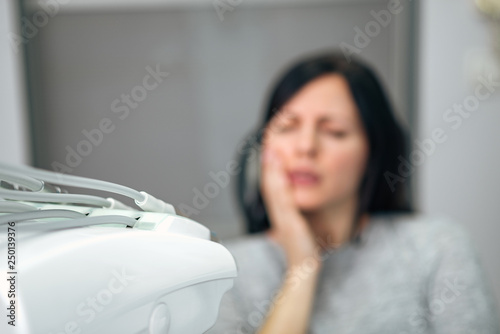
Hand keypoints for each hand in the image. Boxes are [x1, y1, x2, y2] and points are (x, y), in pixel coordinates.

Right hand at [260, 146, 321, 269]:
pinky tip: (281, 176)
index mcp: (280, 215)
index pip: (271, 190)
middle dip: (268, 167)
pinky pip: (284, 202)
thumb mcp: (295, 231)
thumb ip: (290, 222)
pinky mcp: (291, 223)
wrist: (303, 267)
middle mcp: (279, 215)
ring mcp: (283, 218)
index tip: (270, 157)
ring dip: (272, 172)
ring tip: (271, 155)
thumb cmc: (303, 250)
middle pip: (269, 187)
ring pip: (274, 191)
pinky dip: (281, 187)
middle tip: (266, 148)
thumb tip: (284, 219)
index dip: (269, 173)